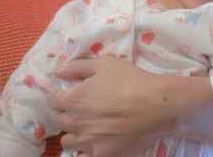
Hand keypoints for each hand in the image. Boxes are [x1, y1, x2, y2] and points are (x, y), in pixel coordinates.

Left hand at [51, 56, 212, 156]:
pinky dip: (87, 149)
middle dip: (71, 114)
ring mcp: (87, 142)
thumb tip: (57, 71)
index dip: (65, 97)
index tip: (76, 96)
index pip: (54, 101)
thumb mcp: (106, 64)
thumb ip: (77, 66)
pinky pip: (82, 156)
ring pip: (68, 141)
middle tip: (88, 110)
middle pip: (61, 121)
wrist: (158, 105)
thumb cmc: (133, 81)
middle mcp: (75, 122)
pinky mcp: (100, 155)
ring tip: (92, 128)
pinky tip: (98, 141)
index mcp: (73, 99)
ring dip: (76, 134)